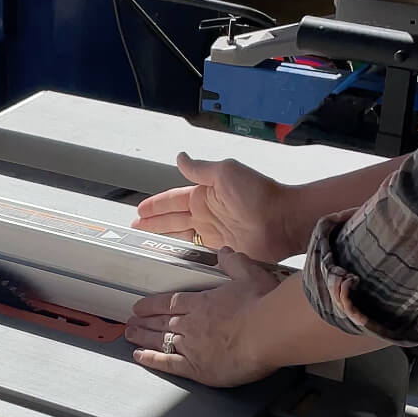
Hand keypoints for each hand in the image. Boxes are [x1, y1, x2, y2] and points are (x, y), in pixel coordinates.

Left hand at [125, 249, 282, 386]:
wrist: (268, 331)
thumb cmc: (262, 304)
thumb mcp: (249, 274)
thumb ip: (235, 263)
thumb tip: (225, 252)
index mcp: (202, 302)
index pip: (170, 302)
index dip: (153, 305)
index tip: (140, 306)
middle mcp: (191, 323)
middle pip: (161, 321)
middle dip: (144, 322)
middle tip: (130, 323)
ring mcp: (191, 346)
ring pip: (160, 340)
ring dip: (143, 337)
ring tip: (130, 335)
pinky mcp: (197, 367)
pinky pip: (167, 363)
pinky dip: (151, 360)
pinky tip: (140, 357)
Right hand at [132, 153, 293, 262]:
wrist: (282, 220)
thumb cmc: (256, 193)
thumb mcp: (225, 173)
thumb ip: (200, 169)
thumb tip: (180, 157)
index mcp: (204, 195)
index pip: (172, 200)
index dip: (156, 205)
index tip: (140, 210)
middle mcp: (206, 215)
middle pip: (172, 220)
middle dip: (153, 224)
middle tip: (135, 229)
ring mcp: (212, 234)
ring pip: (180, 237)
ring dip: (162, 238)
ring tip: (144, 242)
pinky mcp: (221, 251)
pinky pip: (196, 253)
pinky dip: (182, 255)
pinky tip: (170, 259)